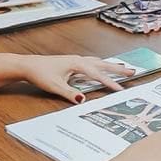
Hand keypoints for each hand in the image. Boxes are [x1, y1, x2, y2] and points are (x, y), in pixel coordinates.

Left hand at [20, 55, 134, 102]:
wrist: (27, 65)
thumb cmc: (40, 73)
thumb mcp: (55, 86)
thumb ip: (70, 93)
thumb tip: (83, 100)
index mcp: (77, 64)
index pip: (98, 74)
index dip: (110, 82)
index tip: (121, 89)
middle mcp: (79, 60)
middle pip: (102, 64)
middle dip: (117, 69)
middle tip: (133, 71)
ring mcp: (76, 60)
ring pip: (98, 62)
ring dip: (110, 65)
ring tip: (122, 68)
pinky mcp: (72, 63)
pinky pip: (92, 63)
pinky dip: (100, 66)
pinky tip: (102, 68)